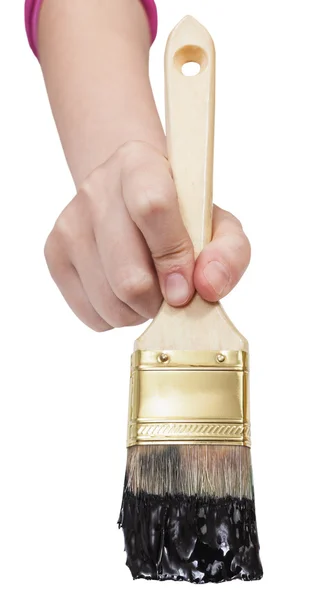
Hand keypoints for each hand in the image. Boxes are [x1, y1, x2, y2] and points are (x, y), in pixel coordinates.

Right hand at [44, 141, 250, 330]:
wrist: (126, 196)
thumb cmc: (179, 214)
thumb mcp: (218, 224)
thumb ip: (229, 253)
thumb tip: (207, 287)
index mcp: (139, 166)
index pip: (152, 207)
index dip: (173, 257)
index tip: (186, 288)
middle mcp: (97, 190)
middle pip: (128, 276)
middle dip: (159, 301)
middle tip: (172, 294)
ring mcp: (69, 223)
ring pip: (110, 302)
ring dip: (140, 312)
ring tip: (151, 289)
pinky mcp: (54, 253)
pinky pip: (92, 315)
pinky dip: (117, 316)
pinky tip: (125, 292)